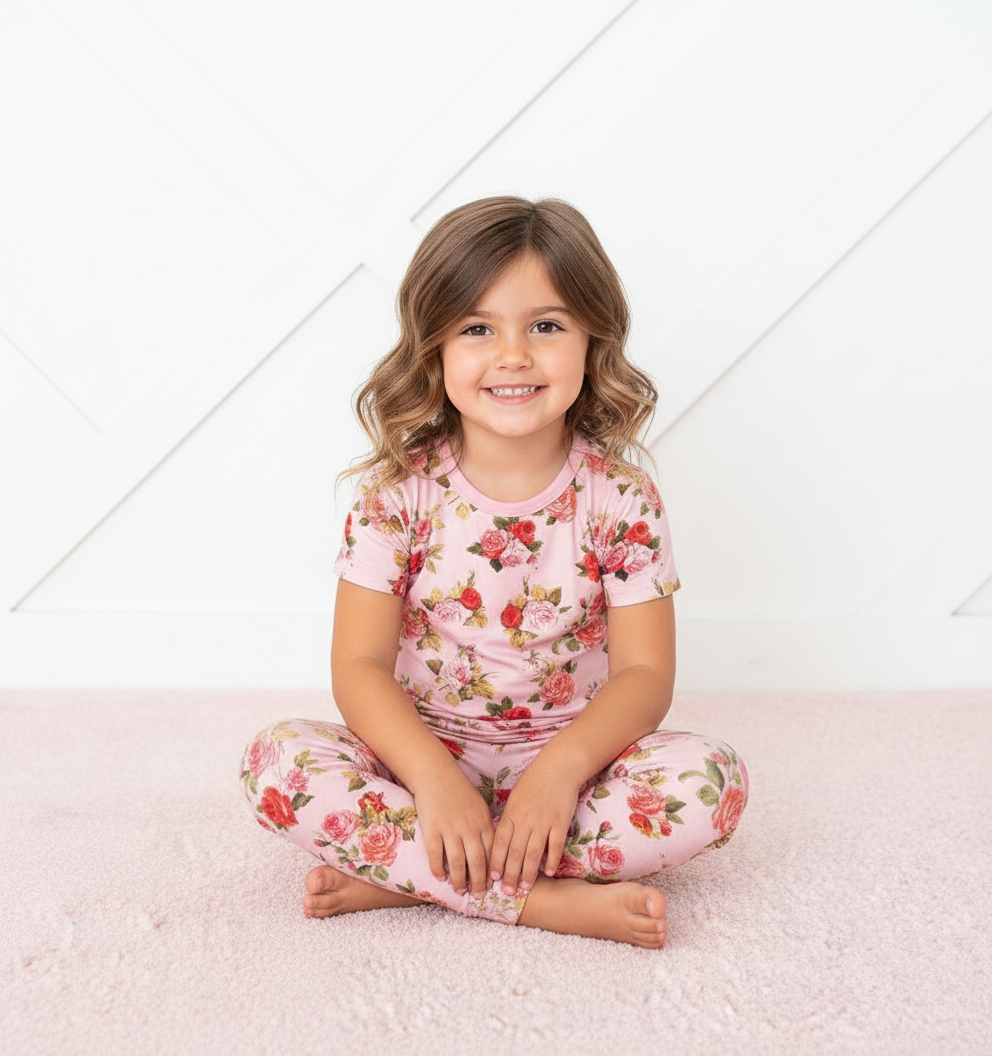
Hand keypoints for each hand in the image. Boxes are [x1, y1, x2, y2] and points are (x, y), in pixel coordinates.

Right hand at [413, 769, 494, 898]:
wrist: (436, 775)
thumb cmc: (459, 791)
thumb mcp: (478, 807)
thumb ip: (484, 827)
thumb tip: (491, 850)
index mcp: (483, 822)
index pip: (492, 853)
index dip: (493, 872)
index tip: (493, 886)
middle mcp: (469, 827)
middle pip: (478, 862)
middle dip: (479, 882)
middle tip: (479, 896)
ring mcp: (450, 829)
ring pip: (458, 862)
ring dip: (459, 880)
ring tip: (460, 891)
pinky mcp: (432, 829)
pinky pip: (436, 855)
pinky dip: (438, 868)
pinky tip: (440, 877)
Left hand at [489, 761, 579, 896]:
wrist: (557, 767)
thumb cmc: (533, 783)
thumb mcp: (515, 799)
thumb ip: (509, 821)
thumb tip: (500, 843)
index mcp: (511, 814)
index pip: (499, 842)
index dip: (495, 861)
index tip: (491, 878)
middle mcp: (525, 819)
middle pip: (515, 851)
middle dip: (509, 874)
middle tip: (507, 893)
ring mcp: (543, 821)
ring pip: (533, 852)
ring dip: (528, 872)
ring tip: (525, 888)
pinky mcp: (560, 821)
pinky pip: (555, 845)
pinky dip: (551, 860)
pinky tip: (549, 872)